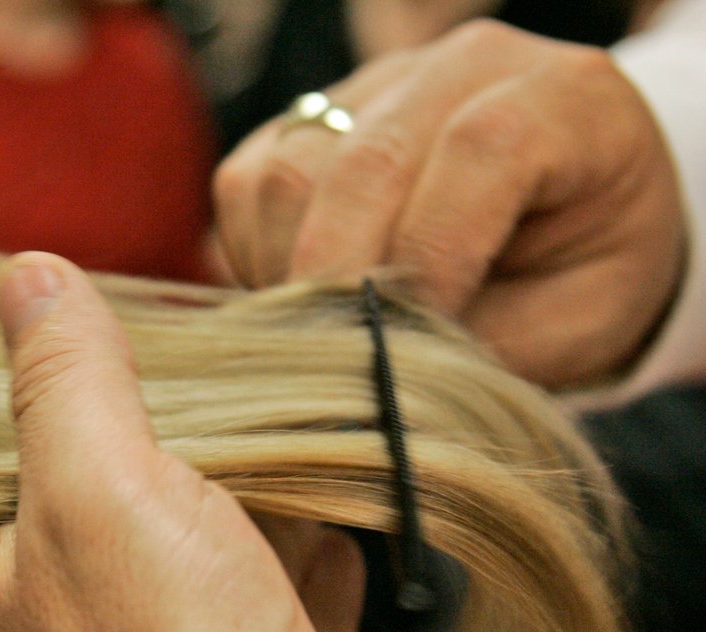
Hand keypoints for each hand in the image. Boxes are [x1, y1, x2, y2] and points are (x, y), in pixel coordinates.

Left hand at [0, 252, 412, 631]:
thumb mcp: (105, 499)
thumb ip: (65, 386)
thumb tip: (25, 275)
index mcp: (21, 568)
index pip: (51, 441)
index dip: (117, 390)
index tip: (178, 355)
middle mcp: (81, 624)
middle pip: (148, 491)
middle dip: (210, 451)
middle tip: (270, 405)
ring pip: (222, 551)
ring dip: (272, 509)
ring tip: (318, 467)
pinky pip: (278, 616)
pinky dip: (310, 578)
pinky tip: (337, 555)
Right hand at [214, 20, 684, 388]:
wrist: (567, 215)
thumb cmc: (584, 270)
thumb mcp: (577, 318)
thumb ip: (488, 338)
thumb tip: (380, 367)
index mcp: (562, 96)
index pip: (480, 147)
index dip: (436, 252)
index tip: (414, 339)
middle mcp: (461, 67)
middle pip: (360, 160)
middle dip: (339, 281)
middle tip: (341, 363)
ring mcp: (373, 85)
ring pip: (283, 174)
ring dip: (289, 274)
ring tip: (327, 332)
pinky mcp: (304, 119)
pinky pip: (245, 186)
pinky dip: (257, 258)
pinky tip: (304, 296)